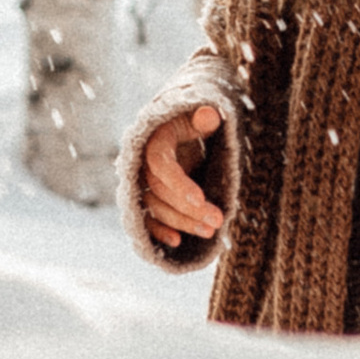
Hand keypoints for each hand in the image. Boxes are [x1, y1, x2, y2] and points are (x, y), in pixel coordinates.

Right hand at [140, 101, 226, 250]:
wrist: (176, 130)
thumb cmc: (189, 122)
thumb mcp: (197, 115)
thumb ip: (203, 117)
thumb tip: (209, 115)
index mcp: (153, 142)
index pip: (160, 164)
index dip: (178, 182)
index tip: (201, 198)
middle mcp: (141, 165)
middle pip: (161, 191)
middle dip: (189, 209)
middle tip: (218, 220)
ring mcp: (142, 185)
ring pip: (156, 208)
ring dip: (182, 223)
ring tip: (211, 231)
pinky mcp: (146, 200)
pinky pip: (148, 219)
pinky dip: (159, 232)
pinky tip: (177, 242)